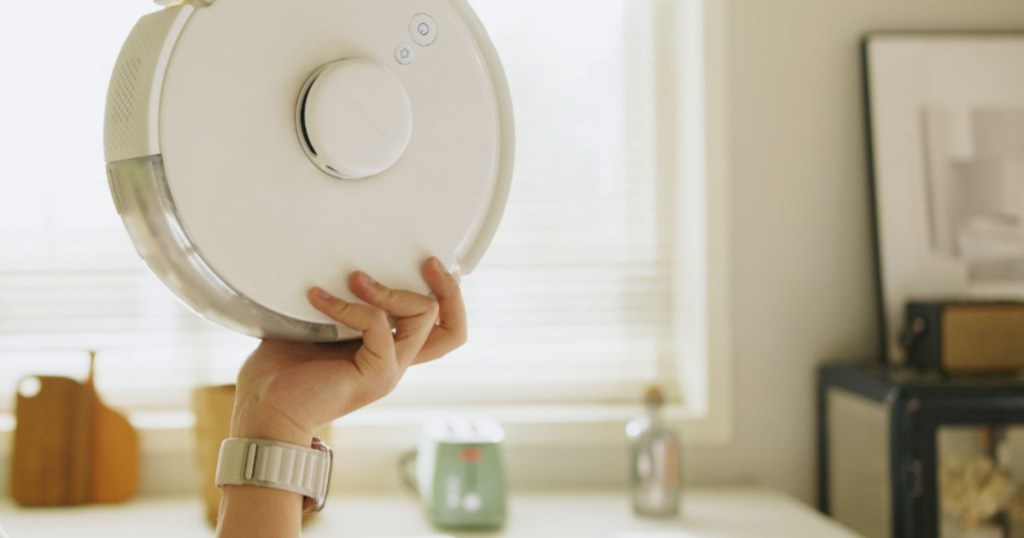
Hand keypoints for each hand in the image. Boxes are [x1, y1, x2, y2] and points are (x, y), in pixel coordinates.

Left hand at [229, 257, 466, 445]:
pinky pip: (376, 325)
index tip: (427, 265)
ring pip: (424, 319)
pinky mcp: (375, 375)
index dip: (446, 296)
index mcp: (386, 349)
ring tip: (355, 278)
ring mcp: (388, 369)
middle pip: (451, 329)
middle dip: (447, 290)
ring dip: (390, 290)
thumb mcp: (314, 325)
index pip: (439, 327)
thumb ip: (337, 301)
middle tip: (426, 264)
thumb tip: (332, 265)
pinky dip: (349, 306)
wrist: (265, 409)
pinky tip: (318, 299)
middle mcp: (395, 360)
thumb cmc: (282, 372)